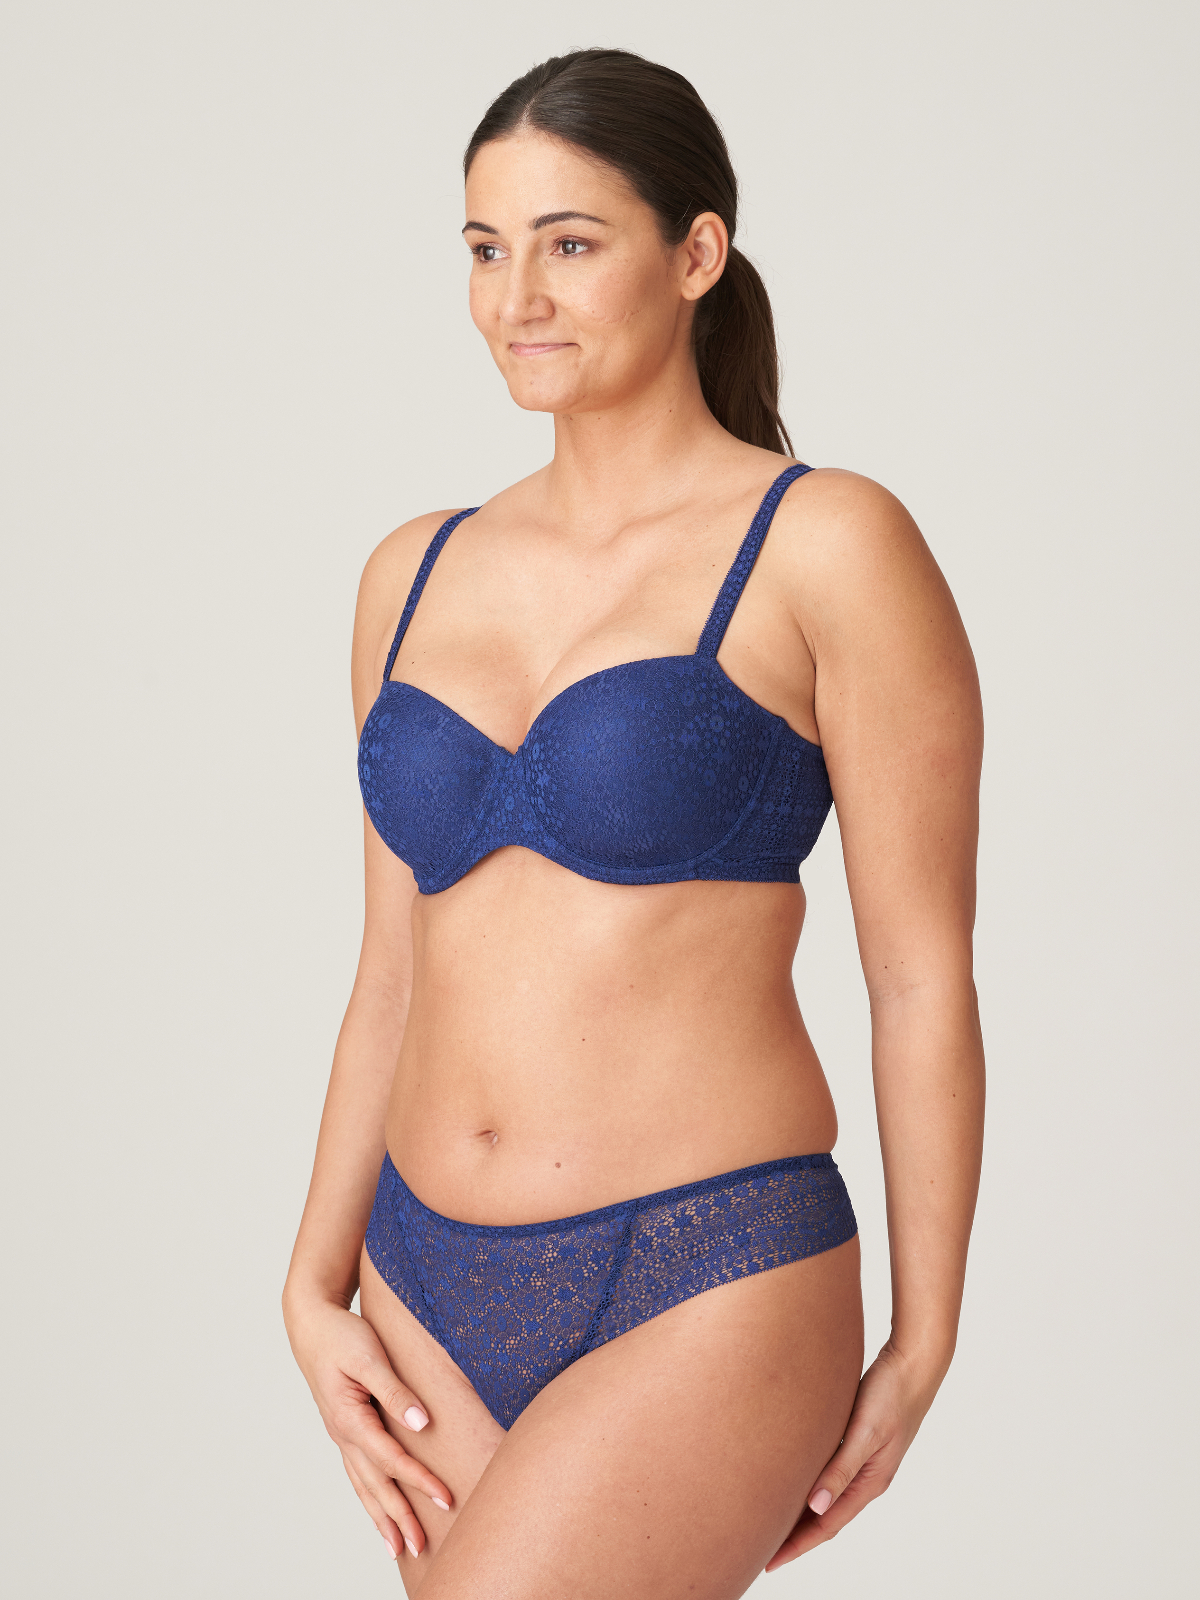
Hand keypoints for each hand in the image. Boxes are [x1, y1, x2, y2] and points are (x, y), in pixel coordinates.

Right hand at [285, 1292, 451, 1561]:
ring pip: (363, 1485)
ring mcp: (341, 1435)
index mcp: (349, 1419)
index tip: (446, 1498)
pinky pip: (359, 1473)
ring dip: (382, 1517)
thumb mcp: (369, 1357)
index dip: (419, 1480)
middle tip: (421, 1548)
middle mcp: (343, 1434)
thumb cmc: (342, 1336)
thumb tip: (421, 1424)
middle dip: (398, 1518)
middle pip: (375, 1485)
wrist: (311, 1324)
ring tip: (398, 1547)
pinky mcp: (346, 1429)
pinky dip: (370, 1497)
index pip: (391, 1460)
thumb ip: (394, 1391)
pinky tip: (379, 1511)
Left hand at [766, 1340, 946, 1570]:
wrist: (913, 1361)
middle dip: (795, 1536)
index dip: (798, 1546)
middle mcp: (866, 1476)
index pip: (827, 1525)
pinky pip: (827, 1471)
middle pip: (824, 1516)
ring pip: (824, 1494)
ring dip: (799, 1511)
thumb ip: (841, 1469)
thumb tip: (814, 1507)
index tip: (770, 1564)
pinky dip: (807, 1482)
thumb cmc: (891, 1394)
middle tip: (760, 1548)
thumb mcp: (865, 1433)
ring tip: (771, 1520)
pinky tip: (791, 1478)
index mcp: (870, 1482)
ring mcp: (862, 1458)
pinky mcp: (856, 1439)